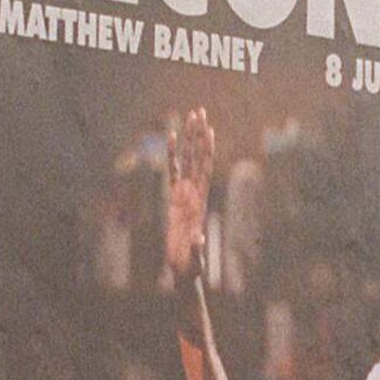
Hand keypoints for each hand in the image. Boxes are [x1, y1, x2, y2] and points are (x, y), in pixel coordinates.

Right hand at [160, 102, 216, 286]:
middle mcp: (194, 193)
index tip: (208, 129)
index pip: (205, 170)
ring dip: (188, 138)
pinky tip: (171, 136)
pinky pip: (172, 171)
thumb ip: (196, 248)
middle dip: (198, 134)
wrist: (185, 269)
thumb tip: (199, 240)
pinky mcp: (174, 198)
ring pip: (187, 160)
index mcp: (200, 201)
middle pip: (197, 158)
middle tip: (199, 110)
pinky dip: (171, 154)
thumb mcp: (194, 257)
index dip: (206, 150)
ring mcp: (185, 193)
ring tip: (191, 114)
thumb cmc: (190, 265)